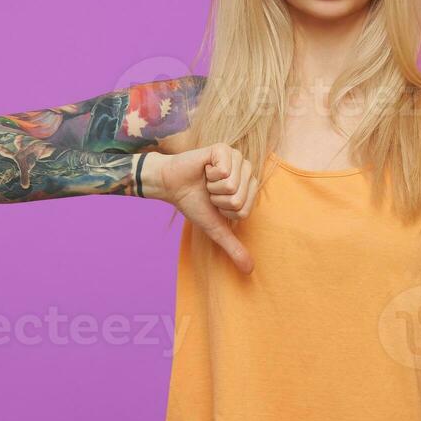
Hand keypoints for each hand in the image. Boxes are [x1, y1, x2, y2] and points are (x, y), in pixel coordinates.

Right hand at [146, 145, 257, 272]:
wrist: (171, 185)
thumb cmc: (195, 203)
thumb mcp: (216, 228)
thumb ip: (233, 247)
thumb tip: (249, 271)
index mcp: (250, 188)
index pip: (244, 210)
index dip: (225, 211)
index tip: (215, 203)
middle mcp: (247, 171)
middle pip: (239, 199)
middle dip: (218, 200)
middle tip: (209, 191)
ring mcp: (237, 158)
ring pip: (231, 186)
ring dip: (213, 187)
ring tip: (207, 181)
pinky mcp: (223, 149)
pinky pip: (224, 171)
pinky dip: (209, 174)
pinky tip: (204, 169)